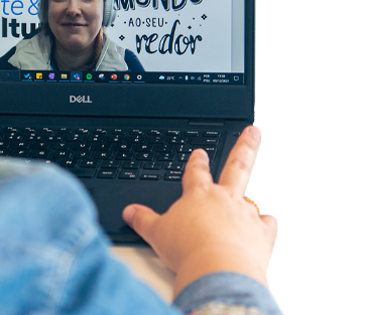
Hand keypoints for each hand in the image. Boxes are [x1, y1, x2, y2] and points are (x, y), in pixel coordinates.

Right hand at [122, 125, 276, 295]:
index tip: (200, 153)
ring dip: (254, 190)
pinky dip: (268, 221)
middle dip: (244, 146)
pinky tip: (267, 220)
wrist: (218, 268)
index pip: (196, 172)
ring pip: (252, 195)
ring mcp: (245, 214)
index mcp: (198, 195)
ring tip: (259, 189)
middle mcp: (224, 199)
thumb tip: (129, 212)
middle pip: (236, 166)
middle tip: (254, 130)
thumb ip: (143, 221)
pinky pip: (268, 222)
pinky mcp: (262, 233)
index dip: (197, 161)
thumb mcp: (156, 233)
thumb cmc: (187, 250)